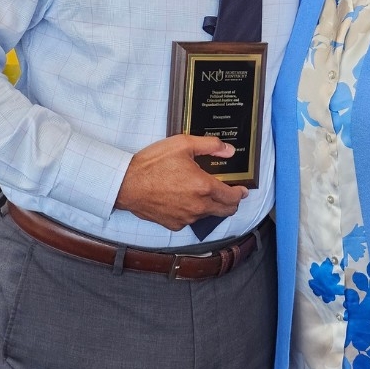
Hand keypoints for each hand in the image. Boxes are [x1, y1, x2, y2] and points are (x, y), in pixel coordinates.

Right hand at [114, 134, 248, 230]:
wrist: (126, 184)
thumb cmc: (152, 164)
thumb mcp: (183, 144)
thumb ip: (210, 146)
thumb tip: (229, 150)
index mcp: (204, 187)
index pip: (233, 197)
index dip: (241, 193)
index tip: (242, 190)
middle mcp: (199, 206)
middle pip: (226, 211)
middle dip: (231, 202)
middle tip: (229, 193)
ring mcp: (187, 218)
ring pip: (208, 215)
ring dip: (211, 206)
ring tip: (201, 191)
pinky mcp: (175, 224)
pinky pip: (190, 219)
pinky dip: (192, 211)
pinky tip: (183, 198)